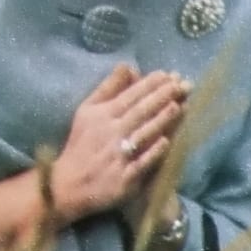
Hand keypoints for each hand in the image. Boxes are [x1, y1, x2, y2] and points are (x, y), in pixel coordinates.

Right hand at [51, 64, 187, 223]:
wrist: (68, 185)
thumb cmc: (82, 143)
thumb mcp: (87, 111)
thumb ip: (108, 88)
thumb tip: (128, 66)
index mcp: (102, 115)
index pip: (129, 96)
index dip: (149, 84)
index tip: (168, 74)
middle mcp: (111, 133)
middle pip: (139, 112)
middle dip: (161, 96)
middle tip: (182, 85)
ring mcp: (118, 156)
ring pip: (143, 135)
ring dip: (162, 120)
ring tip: (179, 105)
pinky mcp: (124, 178)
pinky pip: (141, 163)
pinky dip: (153, 152)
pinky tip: (167, 141)